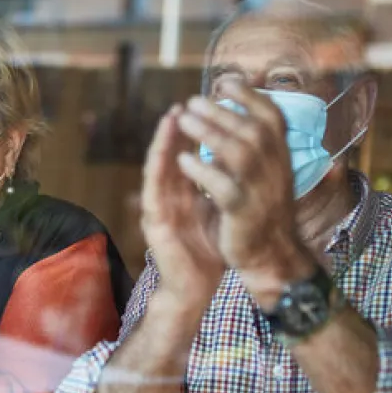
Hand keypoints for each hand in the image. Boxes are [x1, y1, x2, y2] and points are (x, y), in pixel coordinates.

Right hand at [139, 104, 226, 310]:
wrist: (193, 289)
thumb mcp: (217, 212)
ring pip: (158, 168)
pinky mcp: (155, 225)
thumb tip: (236, 163)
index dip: (194, 133)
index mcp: (184, 194)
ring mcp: (159, 209)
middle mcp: (169, 197)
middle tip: (185, 103)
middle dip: (176, 129)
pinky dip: (160, 172)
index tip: (207, 110)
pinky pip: (156, 193)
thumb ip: (219, 187)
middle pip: (170, 156)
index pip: (186, 155)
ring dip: (163, 142)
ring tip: (171, 118)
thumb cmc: (206, 253)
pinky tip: (167, 156)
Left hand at [173, 86, 314, 304]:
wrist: (273, 256)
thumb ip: (256, 147)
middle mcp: (276, 169)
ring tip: (184, 120)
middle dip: (221, 111)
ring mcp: (261, 191)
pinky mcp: (242, 212)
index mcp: (282, 157)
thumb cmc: (264, 212)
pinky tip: (183, 160)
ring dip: (209, 132)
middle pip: (251, 129)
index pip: (272, 116)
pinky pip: (222, 186)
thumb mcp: (268, 175)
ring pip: (238, 152)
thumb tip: (236, 116)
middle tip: (193, 101)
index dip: (250, 96)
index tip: (225, 82)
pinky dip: (202, 170)